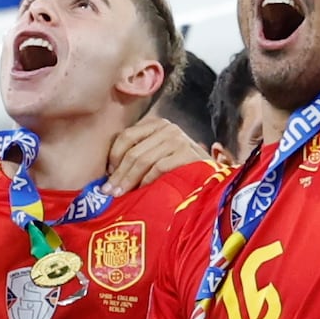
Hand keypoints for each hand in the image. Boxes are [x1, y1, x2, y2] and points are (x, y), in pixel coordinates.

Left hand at [99, 111, 214, 192]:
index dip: (113, 156)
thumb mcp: (158, 154)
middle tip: (108, 191)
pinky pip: (159, 168)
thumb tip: (109, 173)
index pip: (126, 135)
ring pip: (144, 160)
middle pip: (133, 150)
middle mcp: (167, 128)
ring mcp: (178, 139)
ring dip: (129, 179)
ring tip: (120, 194)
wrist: (212, 175)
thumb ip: (139, 155)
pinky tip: (142, 192)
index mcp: (156, 124)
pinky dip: (147, 181)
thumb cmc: (180, 168)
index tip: (107, 174)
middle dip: (119, 173)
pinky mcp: (187, 153)